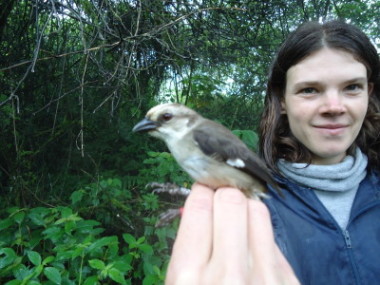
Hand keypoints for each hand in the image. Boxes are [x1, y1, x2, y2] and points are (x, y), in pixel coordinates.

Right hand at [165, 183, 299, 284]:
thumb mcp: (179, 282)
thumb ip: (187, 244)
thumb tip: (200, 203)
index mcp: (190, 275)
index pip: (200, 205)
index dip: (202, 191)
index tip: (205, 191)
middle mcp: (229, 275)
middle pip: (231, 199)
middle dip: (224, 194)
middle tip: (221, 203)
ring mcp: (265, 279)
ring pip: (258, 210)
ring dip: (246, 209)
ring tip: (239, 223)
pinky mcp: (289, 281)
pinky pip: (274, 237)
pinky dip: (261, 236)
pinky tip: (254, 250)